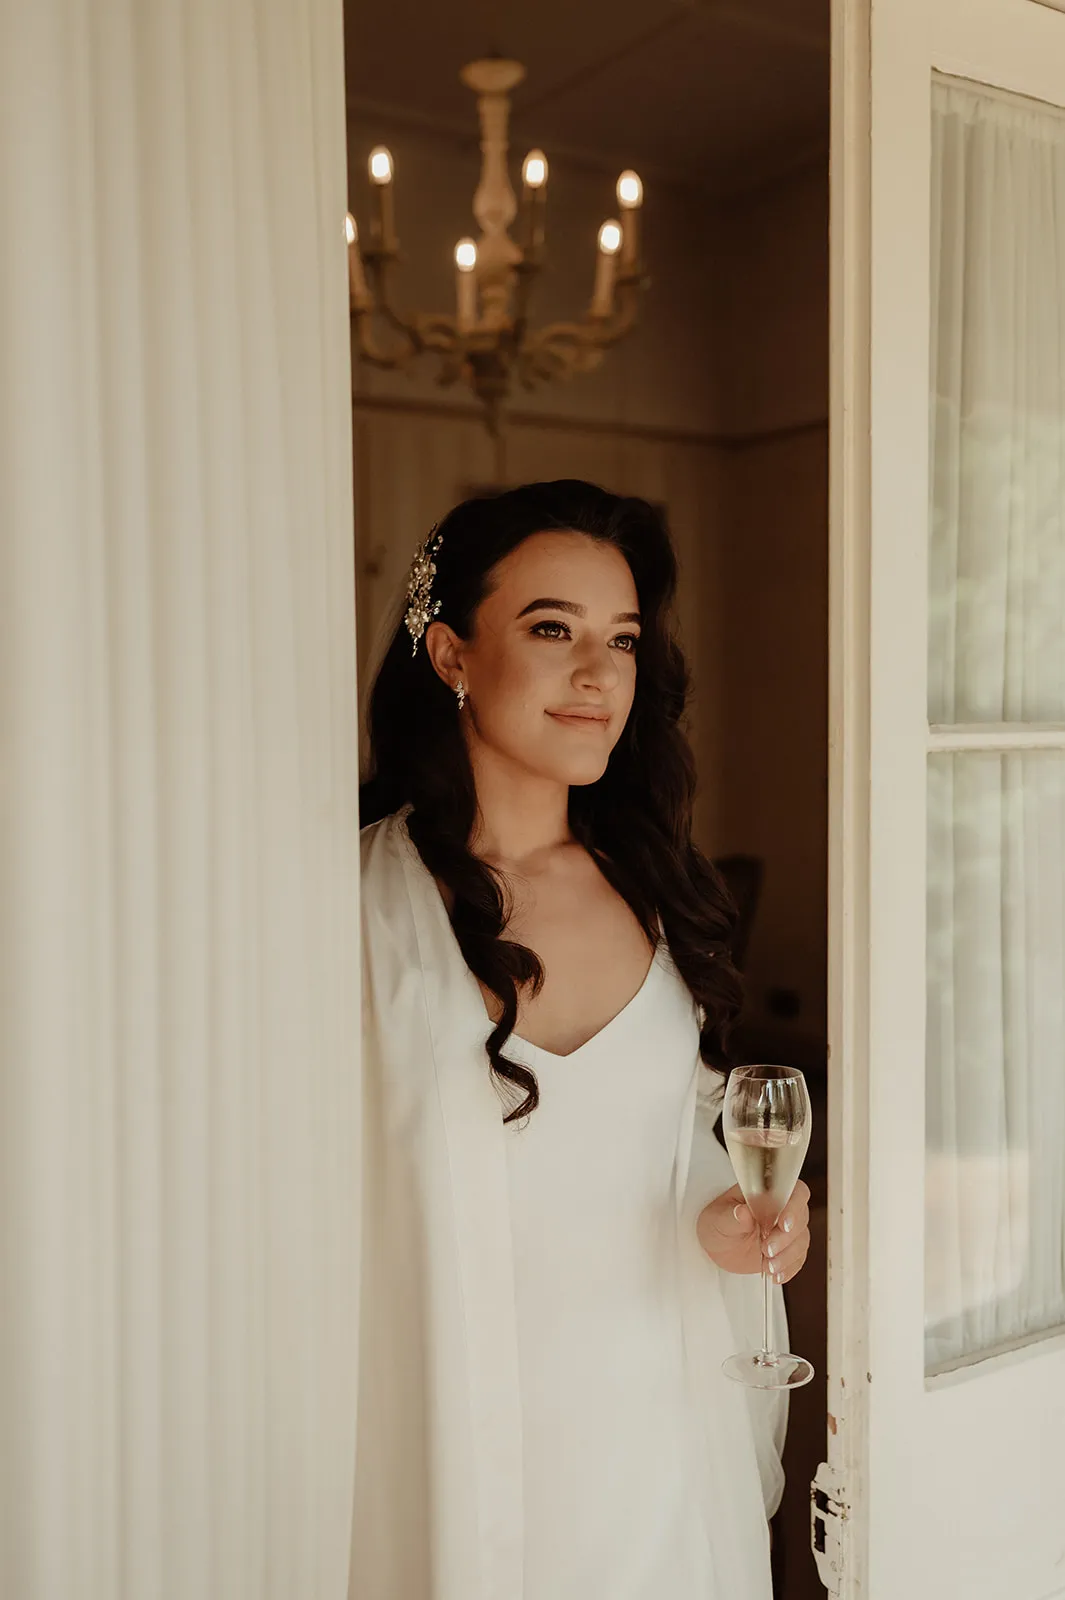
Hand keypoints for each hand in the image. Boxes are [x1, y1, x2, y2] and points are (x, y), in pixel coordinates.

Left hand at [696, 1181, 810, 1284]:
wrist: (718, 1244)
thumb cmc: (718, 1222)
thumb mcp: (718, 1218)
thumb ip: (732, 1216)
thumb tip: (743, 1212)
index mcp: (767, 1190)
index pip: (793, 1191)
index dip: (793, 1206)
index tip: (783, 1224)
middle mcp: (782, 1207)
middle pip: (801, 1218)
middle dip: (786, 1238)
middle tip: (766, 1250)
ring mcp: (786, 1229)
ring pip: (801, 1240)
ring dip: (787, 1256)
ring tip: (767, 1266)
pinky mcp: (788, 1248)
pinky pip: (798, 1259)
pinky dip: (789, 1269)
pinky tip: (776, 1275)